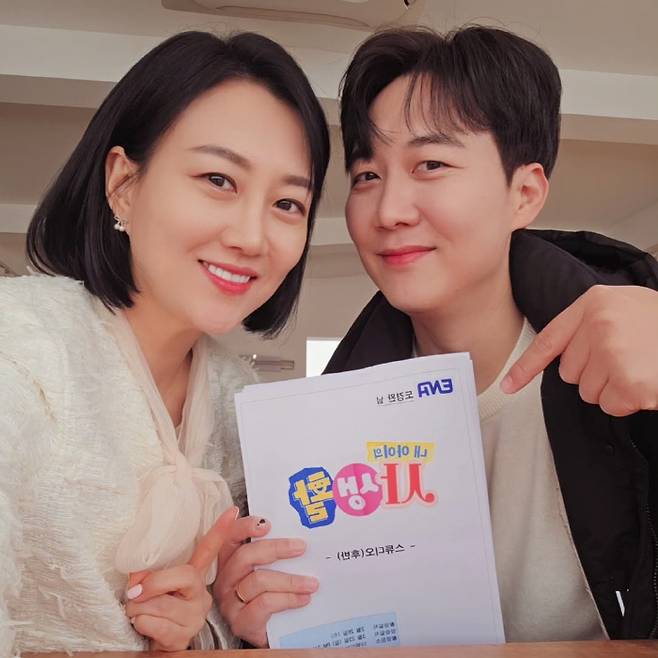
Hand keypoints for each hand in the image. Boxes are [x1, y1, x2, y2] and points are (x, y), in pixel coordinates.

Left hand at [124, 505, 237, 651]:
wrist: (152, 646)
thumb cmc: (150, 613)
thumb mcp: (149, 589)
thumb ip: (147, 576)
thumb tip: (139, 576)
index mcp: (193, 577)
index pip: (209, 550)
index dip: (220, 531)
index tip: (232, 511)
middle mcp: (200, 594)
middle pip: (184, 575)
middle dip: (153, 583)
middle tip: (134, 593)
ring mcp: (195, 616)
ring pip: (162, 603)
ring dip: (138, 609)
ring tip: (137, 613)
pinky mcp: (184, 636)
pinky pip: (157, 624)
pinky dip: (142, 624)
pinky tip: (143, 626)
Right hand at [214, 515, 318, 646]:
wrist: (273, 634)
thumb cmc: (271, 597)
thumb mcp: (271, 571)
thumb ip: (275, 554)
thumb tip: (300, 537)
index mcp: (230, 560)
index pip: (231, 537)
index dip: (244, 526)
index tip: (266, 522)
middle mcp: (225, 579)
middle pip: (245, 556)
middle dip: (276, 548)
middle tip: (301, 547)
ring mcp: (230, 602)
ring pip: (258, 581)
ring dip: (290, 580)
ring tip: (312, 583)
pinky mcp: (240, 622)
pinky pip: (265, 604)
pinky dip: (287, 599)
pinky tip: (303, 599)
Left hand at [502, 285, 657, 415]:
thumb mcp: (627, 308)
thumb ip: (592, 325)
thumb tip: (565, 357)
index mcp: (594, 303)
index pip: (549, 340)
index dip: (526, 367)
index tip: (508, 386)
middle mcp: (598, 324)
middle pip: (569, 373)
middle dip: (595, 374)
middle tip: (630, 358)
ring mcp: (613, 352)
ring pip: (588, 392)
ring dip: (613, 389)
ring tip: (642, 366)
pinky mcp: (629, 380)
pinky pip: (611, 405)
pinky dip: (629, 402)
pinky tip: (648, 382)